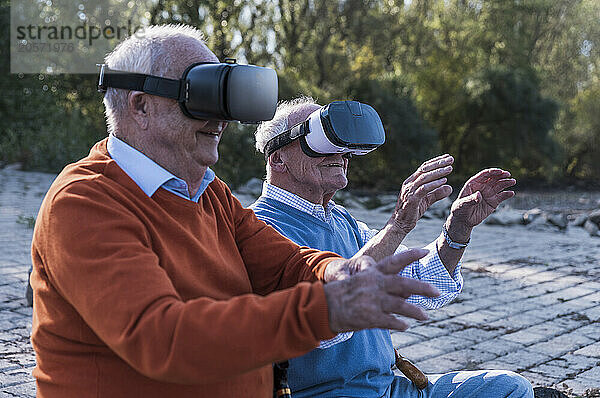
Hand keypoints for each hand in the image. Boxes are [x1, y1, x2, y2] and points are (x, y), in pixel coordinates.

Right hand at [323, 249, 440, 332]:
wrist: (321, 306)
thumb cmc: (341, 294)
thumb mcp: (359, 281)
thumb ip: (379, 283)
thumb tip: (402, 290)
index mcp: (371, 273)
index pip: (394, 261)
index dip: (411, 255)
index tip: (425, 250)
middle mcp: (374, 284)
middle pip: (404, 284)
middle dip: (423, 287)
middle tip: (437, 292)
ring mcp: (372, 301)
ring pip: (401, 305)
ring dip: (415, 311)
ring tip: (426, 315)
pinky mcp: (370, 316)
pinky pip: (391, 321)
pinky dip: (400, 324)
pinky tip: (405, 326)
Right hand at [392, 154, 453, 233]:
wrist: (400, 224)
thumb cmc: (412, 212)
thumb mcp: (426, 200)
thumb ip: (437, 193)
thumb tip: (450, 187)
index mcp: (411, 182)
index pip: (424, 168)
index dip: (436, 161)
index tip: (447, 157)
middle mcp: (409, 184)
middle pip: (424, 169)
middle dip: (438, 163)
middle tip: (451, 158)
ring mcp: (409, 191)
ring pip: (424, 177)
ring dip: (438, 172)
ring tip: (450, 169)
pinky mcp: (411, 199)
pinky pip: (424, 189)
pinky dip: (434, 184)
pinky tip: (444, 181)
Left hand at [447, 168, 515, 238]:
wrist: (463, 220)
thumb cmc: (459, 210)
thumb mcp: (462, 204)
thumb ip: (470, 199)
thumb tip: (479, 195)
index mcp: (473, 183)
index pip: (484, 175)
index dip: (492, 172)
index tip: (500, 171)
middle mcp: (482, 187)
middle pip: (493, 178)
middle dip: (501, 175)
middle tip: (508, 174)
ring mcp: (488, 193)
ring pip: (499, 185)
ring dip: (506, 182)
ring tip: (513, 181)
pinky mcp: (493, 202)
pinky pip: (502, 196)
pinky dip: (507, 194)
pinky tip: (511, 193)